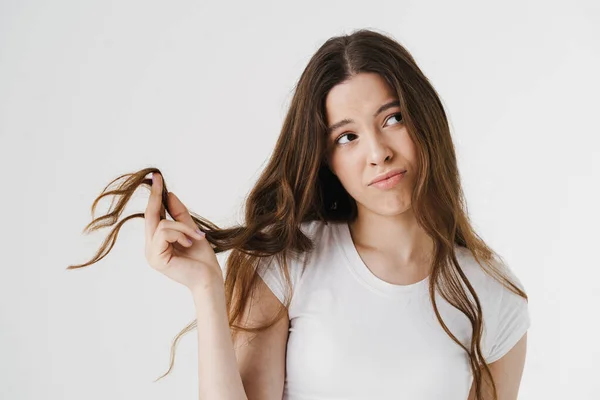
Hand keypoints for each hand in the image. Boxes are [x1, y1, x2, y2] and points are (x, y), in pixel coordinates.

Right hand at [144, 172, 223, 291]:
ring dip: (183, 226)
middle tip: (159, 177)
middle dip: (155, 196)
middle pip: (150, 216)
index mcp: (157, 242)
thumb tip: (168, 195)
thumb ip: (179, 215)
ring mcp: (151, 254)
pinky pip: (165, 232)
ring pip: (161, 224)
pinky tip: (190, 243)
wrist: (210, 278)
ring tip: (196, 237)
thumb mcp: (192, 230)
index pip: (152, 215)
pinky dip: (181, 233)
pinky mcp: (156, 258)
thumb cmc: (202, 259)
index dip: (153, 196)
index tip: (156, 177)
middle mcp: (150, 247)